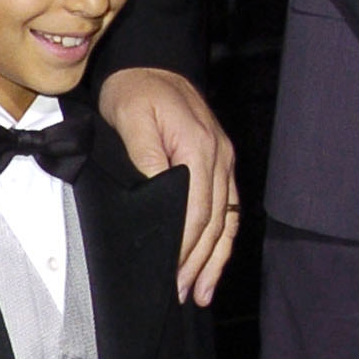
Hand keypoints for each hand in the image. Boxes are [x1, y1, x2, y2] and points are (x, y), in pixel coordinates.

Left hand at [94, 67, 238, 304]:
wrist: (150, 66)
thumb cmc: (135, 92)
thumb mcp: (130, 118)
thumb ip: (146, 156)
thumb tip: (157, 193)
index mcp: (199, 147)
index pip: (196, 210)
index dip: (184, 246)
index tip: (171, 273)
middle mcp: (219, 156)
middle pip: (214, 222)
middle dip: (199, 262)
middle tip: (182, 293)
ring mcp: (224, 161)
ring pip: (226, 221)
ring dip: (215, 259)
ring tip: (201, 292)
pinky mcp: (220, 165)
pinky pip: (228, 208)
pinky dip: (222, 239)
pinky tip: (213, 262)